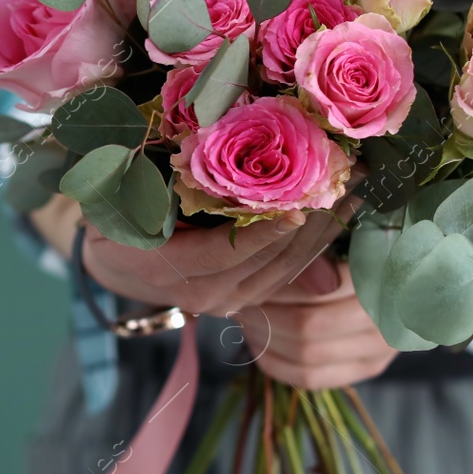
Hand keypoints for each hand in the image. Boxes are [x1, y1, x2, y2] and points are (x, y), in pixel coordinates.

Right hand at [79, 201, 356, 316]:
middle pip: (268, 260)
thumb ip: (178, 195)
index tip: (303, 199)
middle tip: (350, 172)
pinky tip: (340, 214)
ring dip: (325, 230)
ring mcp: (227, 301)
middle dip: (312, 218)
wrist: (114, 259)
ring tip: (357, 187)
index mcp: (166, 268)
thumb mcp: (134, 202)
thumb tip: (235, 200)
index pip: (224, 251)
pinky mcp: (246, 300)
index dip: (264, 229)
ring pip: (287, 268)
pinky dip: (316, 244)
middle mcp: (202, 293)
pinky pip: (287, 274)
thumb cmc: (120, 217)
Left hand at [234, 258, 398, 390]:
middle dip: (266, 314)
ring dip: (266, 338)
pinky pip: (310, 378)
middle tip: (242, 300)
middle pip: (308, 326)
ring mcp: (380, 350)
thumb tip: (303, 269)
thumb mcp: (340, 240)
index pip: (321, 289)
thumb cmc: (357, 251)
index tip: (254, 276)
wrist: (397, 281)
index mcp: (385, 279)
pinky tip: (260, 343)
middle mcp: (389, 319)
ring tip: (247, 318)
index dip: (280, 286)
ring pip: (306, 355)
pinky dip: (275, 362)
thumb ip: (316, 252)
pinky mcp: (367, 369)